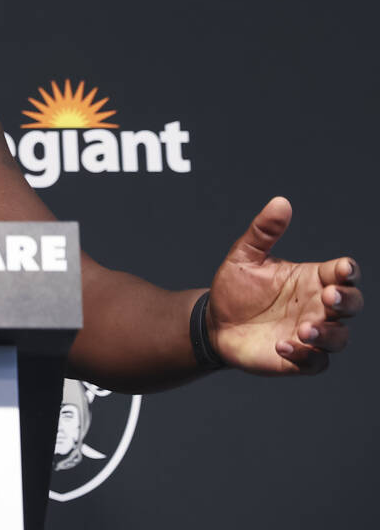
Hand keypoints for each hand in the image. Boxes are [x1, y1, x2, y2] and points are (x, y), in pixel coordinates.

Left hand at [208, 196, 362, 374]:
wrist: (213, 322)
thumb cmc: (235, 288)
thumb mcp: (244, 256)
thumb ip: (263, 231)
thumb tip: (280, 202)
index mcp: (312, 279)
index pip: (342, 274)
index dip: (348, 271)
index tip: (343, 268)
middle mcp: (317, 306)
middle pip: (351, 304)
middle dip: (347, 300)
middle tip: (328, 296)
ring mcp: (311, 334)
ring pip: (340, 337)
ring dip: (328, 334)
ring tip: (304, 329)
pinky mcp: (298, 359)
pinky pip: (314, 362)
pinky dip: (304, 356)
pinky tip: (282, 345)